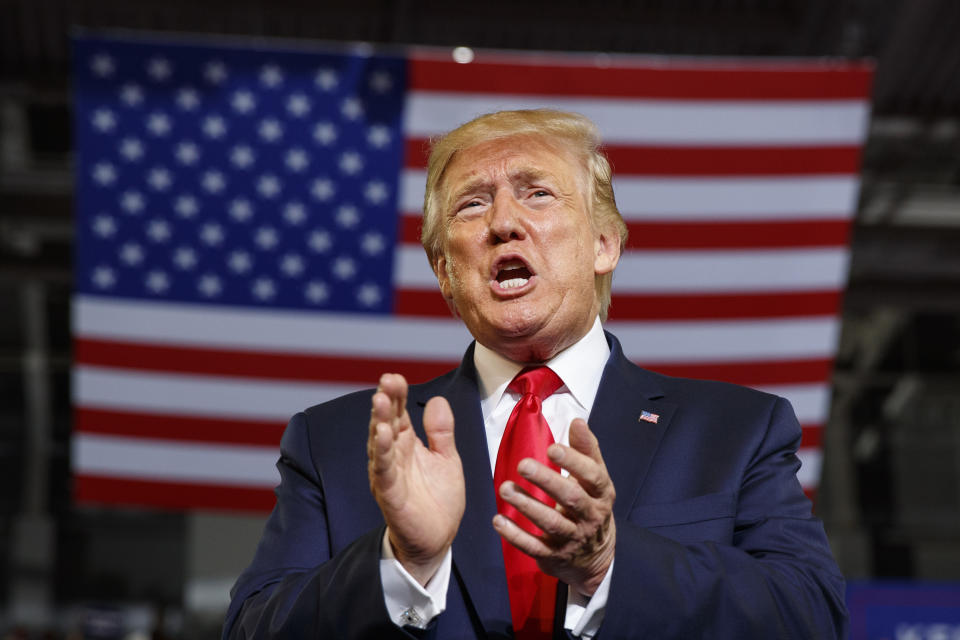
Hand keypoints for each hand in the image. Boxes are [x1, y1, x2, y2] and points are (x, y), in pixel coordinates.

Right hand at [368, 373, 464, 585]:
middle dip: (386, 401)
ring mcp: (389, 474)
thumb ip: (442, 432)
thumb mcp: (447, 459)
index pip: (399, 413)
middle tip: (386, 380)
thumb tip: (438, 400)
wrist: (437, 539)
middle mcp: (394, 455)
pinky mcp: (390, 494)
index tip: (396, 376)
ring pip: (380, 443)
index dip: (397, 395)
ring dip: (379, 421)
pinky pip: (384, 470)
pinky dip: (382, 452)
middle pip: (386, 422)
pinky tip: (383, 434)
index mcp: (407, 444)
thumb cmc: (439, 499)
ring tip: (380, 400)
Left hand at [493, 418, 615, 595]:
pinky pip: (534, 547)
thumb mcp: (596, 480)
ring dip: (527, 506)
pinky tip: (498, 520)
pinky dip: (515, 535)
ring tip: (505, 488)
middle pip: (571, 498)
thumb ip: (586, 451)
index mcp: (602, 494)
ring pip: (551, 523)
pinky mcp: (554, 556)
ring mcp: (572, 538)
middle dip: (547, 481)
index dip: (573, 462)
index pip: (592, 476)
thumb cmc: (591, 506)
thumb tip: (578, 421)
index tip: (552, 448)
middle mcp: (590, 516)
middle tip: (523, 464)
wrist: (597, 558)